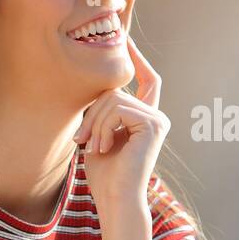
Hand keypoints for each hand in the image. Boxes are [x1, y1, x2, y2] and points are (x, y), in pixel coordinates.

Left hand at [73, 35, 169, 210]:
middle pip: (116, 92)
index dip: (138, 60)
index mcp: (146, 119)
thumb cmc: (105, 176)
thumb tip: (99, 89)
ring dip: (95, 123)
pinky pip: (118, 109)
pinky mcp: (153, 125)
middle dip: (92, 113)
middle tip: (80, 140)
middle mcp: (156, 117)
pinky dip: (103, 127)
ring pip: (114, 100)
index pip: (147, 81)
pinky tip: (102, 147)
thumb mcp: (99, 135)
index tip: (127, 40)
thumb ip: (103, 112)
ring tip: (92, 147)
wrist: (115, 199)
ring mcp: (157, 120)